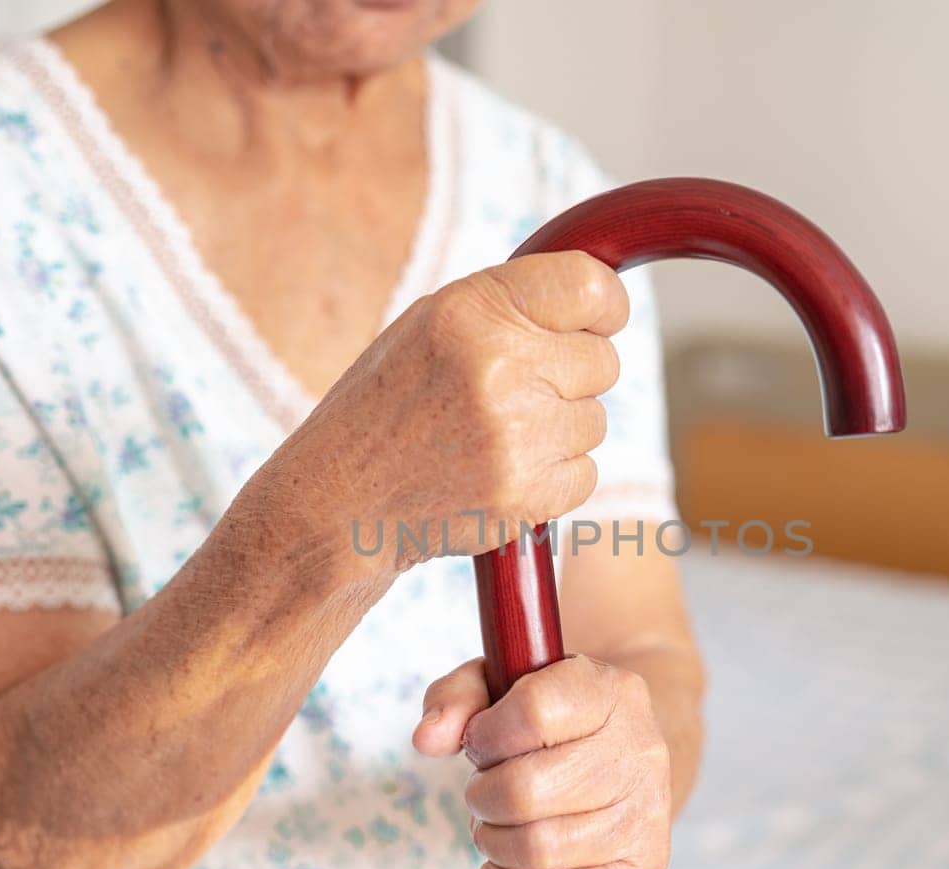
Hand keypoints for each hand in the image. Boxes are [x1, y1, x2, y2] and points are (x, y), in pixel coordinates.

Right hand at [257, 251, 627, 567]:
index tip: (599, 323)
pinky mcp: (526, 493)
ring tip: (496, 435)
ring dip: (560, 429)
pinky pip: (586, 472)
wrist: (342, 500)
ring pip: (596, 420)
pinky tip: (501, 470)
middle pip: (603, 361)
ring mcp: (516, 435)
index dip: (606, 307)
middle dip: (571, 375)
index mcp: (472, 311)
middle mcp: (499, 367)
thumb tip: (596, 305)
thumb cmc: (388, 405)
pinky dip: (554, 477)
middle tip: (517, 392)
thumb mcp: (430, 326)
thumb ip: (509, 307)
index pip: (591, 288)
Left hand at [414, 654, 672, 868]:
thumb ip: (456, 696)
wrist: (625, 748)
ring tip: (493, 824)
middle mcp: (641, 750)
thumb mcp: (504, 684)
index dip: (486, 734)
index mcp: (611, 691)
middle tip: (482, 791)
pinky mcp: (645, 864)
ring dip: (493, 842)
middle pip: (527, 791)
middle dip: (482, 797)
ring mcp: (648, 811)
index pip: (533, 712)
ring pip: (540, 849)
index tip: (480, 741)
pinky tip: (503, 865)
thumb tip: (427, 740)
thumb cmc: (554, 716)